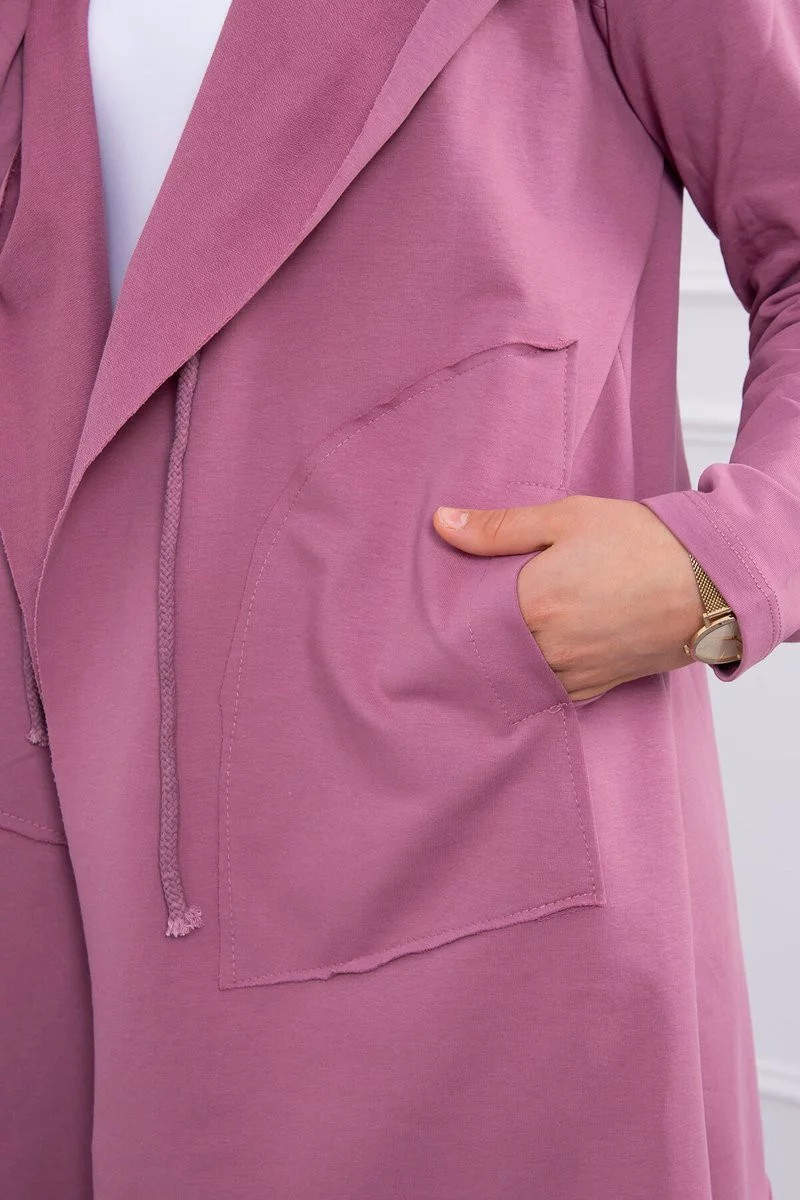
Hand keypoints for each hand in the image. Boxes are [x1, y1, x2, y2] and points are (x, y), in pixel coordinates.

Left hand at [432, 495, 704, 702]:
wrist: (707, 582)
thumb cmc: (640, 543)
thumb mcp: (567, 517)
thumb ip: (500, 527)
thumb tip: (442, 523)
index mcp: (534, 604)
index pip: (464, 619)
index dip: (447, 609)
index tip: (435, 601)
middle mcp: (547, 649)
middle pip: (483, 651)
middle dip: (469, 636)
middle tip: (454, 619)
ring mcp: (570, 674)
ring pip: (511, 675)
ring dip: (497, 659)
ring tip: (490, 634)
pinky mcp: (591, 689)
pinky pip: (542, 689)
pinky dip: (528, 674)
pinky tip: (526, 652)